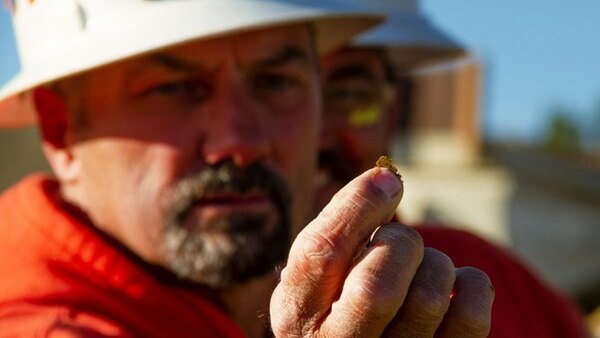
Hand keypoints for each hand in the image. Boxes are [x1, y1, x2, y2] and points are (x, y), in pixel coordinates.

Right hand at [270, 167, 493, 336]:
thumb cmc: (339, 296)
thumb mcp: (319, 268)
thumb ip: (340, 224)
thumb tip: (387, 178)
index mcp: (298, 316)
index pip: (321, 258)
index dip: (358, 207)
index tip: (387, 180)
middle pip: (377, 289)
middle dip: (399, 242)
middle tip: (398, 240)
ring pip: (429, 296)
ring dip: (434, 263)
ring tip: (419, 269)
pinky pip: (472, 315)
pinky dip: (472, 284)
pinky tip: (452, 286)